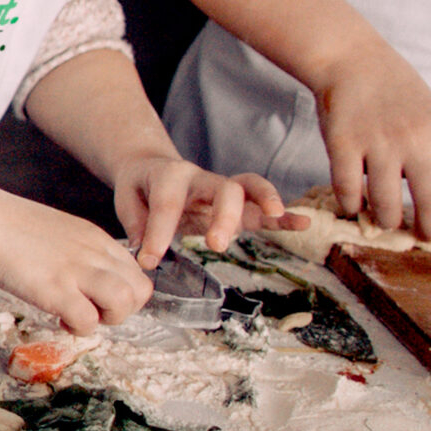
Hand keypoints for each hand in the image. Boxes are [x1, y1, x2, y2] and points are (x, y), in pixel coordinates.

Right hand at [0, 191, 154, 334]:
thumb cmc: (10, 227)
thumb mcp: (60, 231)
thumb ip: (79, 251)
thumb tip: (81, 275)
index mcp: (97, 239)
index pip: (136, 272)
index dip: (124, 293)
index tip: (99, 298)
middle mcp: (95, 254)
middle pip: (140, 290)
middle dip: (123, 310)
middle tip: (95, 312)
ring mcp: (77, 272)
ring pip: (124, 304)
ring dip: (107, 320)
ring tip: (81, 317)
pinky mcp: (56, 290)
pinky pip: (88, 321)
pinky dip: (79, 328)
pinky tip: (60, 319)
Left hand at [108, 154, 284, 264]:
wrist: (153, 168)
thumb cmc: (141, 187)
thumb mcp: (127, 199)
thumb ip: (135, 223)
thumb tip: (143, 250)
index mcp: (170, 176)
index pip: (169, 204)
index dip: (159, 233)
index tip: (148, 261)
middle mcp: (202, 179)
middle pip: (223, 190)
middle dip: (223, 216)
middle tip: (216, 245)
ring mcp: (223, 189)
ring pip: (250, 188)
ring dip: (266, 200)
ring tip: (276, 216)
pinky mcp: (238, 203)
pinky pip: (264, 206)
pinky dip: (285, 215)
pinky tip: (303, 223)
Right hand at [309, 44, 430, 239]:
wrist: (353, 60)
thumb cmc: (396, 90)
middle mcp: (415, 141)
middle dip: (429, 229)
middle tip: (422, 235)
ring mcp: (378, 144)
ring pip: (387, 205)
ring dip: (388, 221)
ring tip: (386, 221)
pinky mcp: (344, 146)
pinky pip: (348, 191)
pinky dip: (352, 205)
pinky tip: (355, 204)